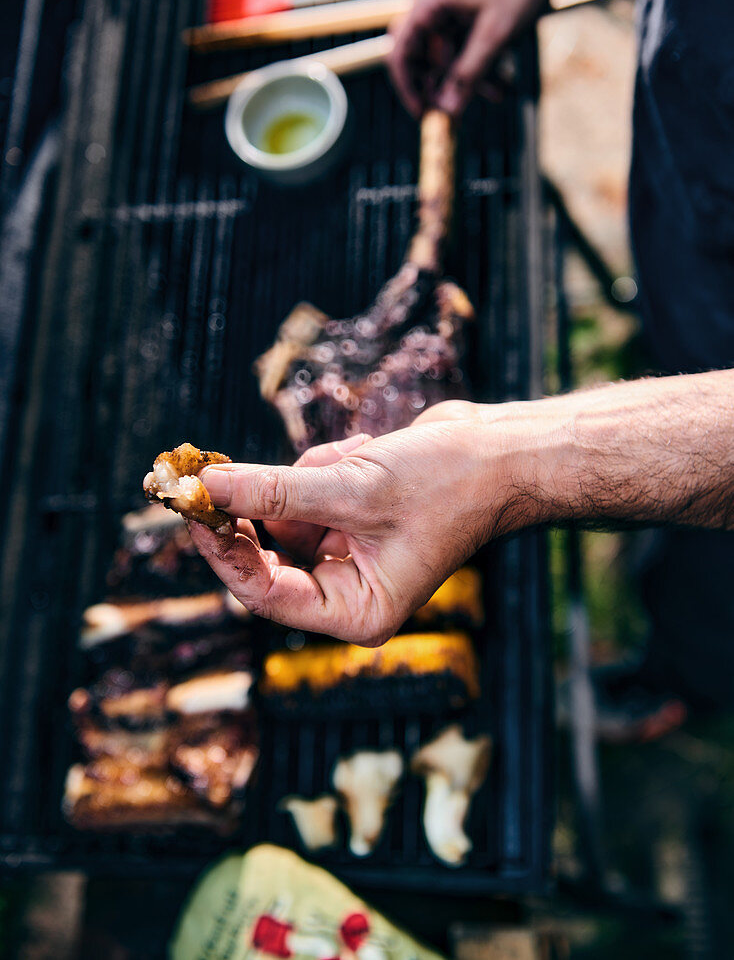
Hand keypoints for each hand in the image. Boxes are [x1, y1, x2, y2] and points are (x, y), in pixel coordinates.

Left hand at [186, 412, 547, 645]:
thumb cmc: (446, 484)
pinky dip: (325, 466)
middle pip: (267, 553)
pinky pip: (309, 491)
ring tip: (354, 459)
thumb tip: (207, 488)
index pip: (264, 592)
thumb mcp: (353, 489)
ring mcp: (350, 551)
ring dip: (307, 477)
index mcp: (356, 609)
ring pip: (286, 512)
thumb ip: (273, 491)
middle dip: (255, 508)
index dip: (224, 550)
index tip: (192, 507)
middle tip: (213, 470)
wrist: (501, 451)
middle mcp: (350, 589)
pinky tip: (367, 453)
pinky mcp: (352, 516)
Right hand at [388, 0, 556, 116]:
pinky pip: (463, 42)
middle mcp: (431, 4)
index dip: (409, 89)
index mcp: (428, 4)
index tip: (425, 114)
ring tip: (497, 93)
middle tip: (461, 109)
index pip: (400, 54)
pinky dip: (478, 61)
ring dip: (468, 76)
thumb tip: (448, 109)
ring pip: (448, 53)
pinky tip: (500, 79)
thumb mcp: (496, 34)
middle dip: (444, 86)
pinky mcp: (465, 8)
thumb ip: (469, 73)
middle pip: (423, 57)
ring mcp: (448, 5)